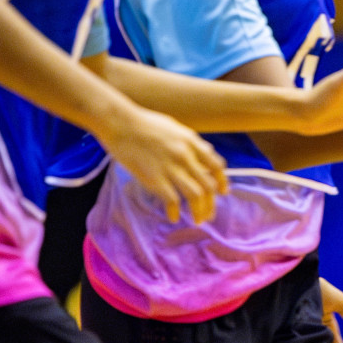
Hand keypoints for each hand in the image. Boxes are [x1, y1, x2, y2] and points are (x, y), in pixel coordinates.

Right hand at [97, 106, 226, 222]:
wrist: (120, 123)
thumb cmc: (145, 124)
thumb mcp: (175, 128)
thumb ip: (192, 142)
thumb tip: (208, 151)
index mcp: (192, 142)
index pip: (216, 165)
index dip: (222, 181)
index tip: (223, 192)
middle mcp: (185, 156)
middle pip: (208, 186)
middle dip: (211, 204)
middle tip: (208, 214)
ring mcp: (171, 168)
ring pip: (195, 195)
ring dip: (199, 211)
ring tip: (197, 219)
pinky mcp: (154, 178)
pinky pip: (172, 200)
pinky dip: (175, 212)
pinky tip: (174, 217)